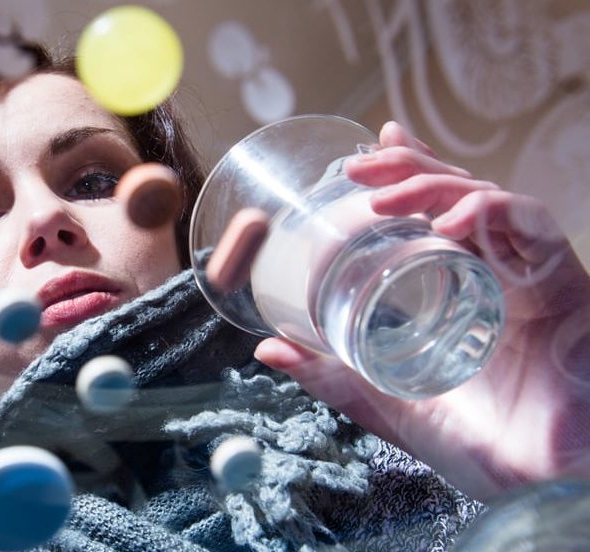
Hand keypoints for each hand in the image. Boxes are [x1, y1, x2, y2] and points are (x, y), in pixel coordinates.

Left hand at [256, 121, 589, 500]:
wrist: (546, 482)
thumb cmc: (481, 448)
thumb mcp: (390, 406)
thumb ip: (334, 377)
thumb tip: (267, 349)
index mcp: (460, 292)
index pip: (432, 214)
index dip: (403, 175)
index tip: (361, 155)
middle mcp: (496, 274)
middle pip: (455, 194)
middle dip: (406, 169)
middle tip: (357, 166)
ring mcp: (529, 275)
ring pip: (486, 199)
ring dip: (432, 186)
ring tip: (382, 197)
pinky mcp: (563, 281)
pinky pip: (531, 225)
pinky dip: (490, 212)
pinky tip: (449, 222)